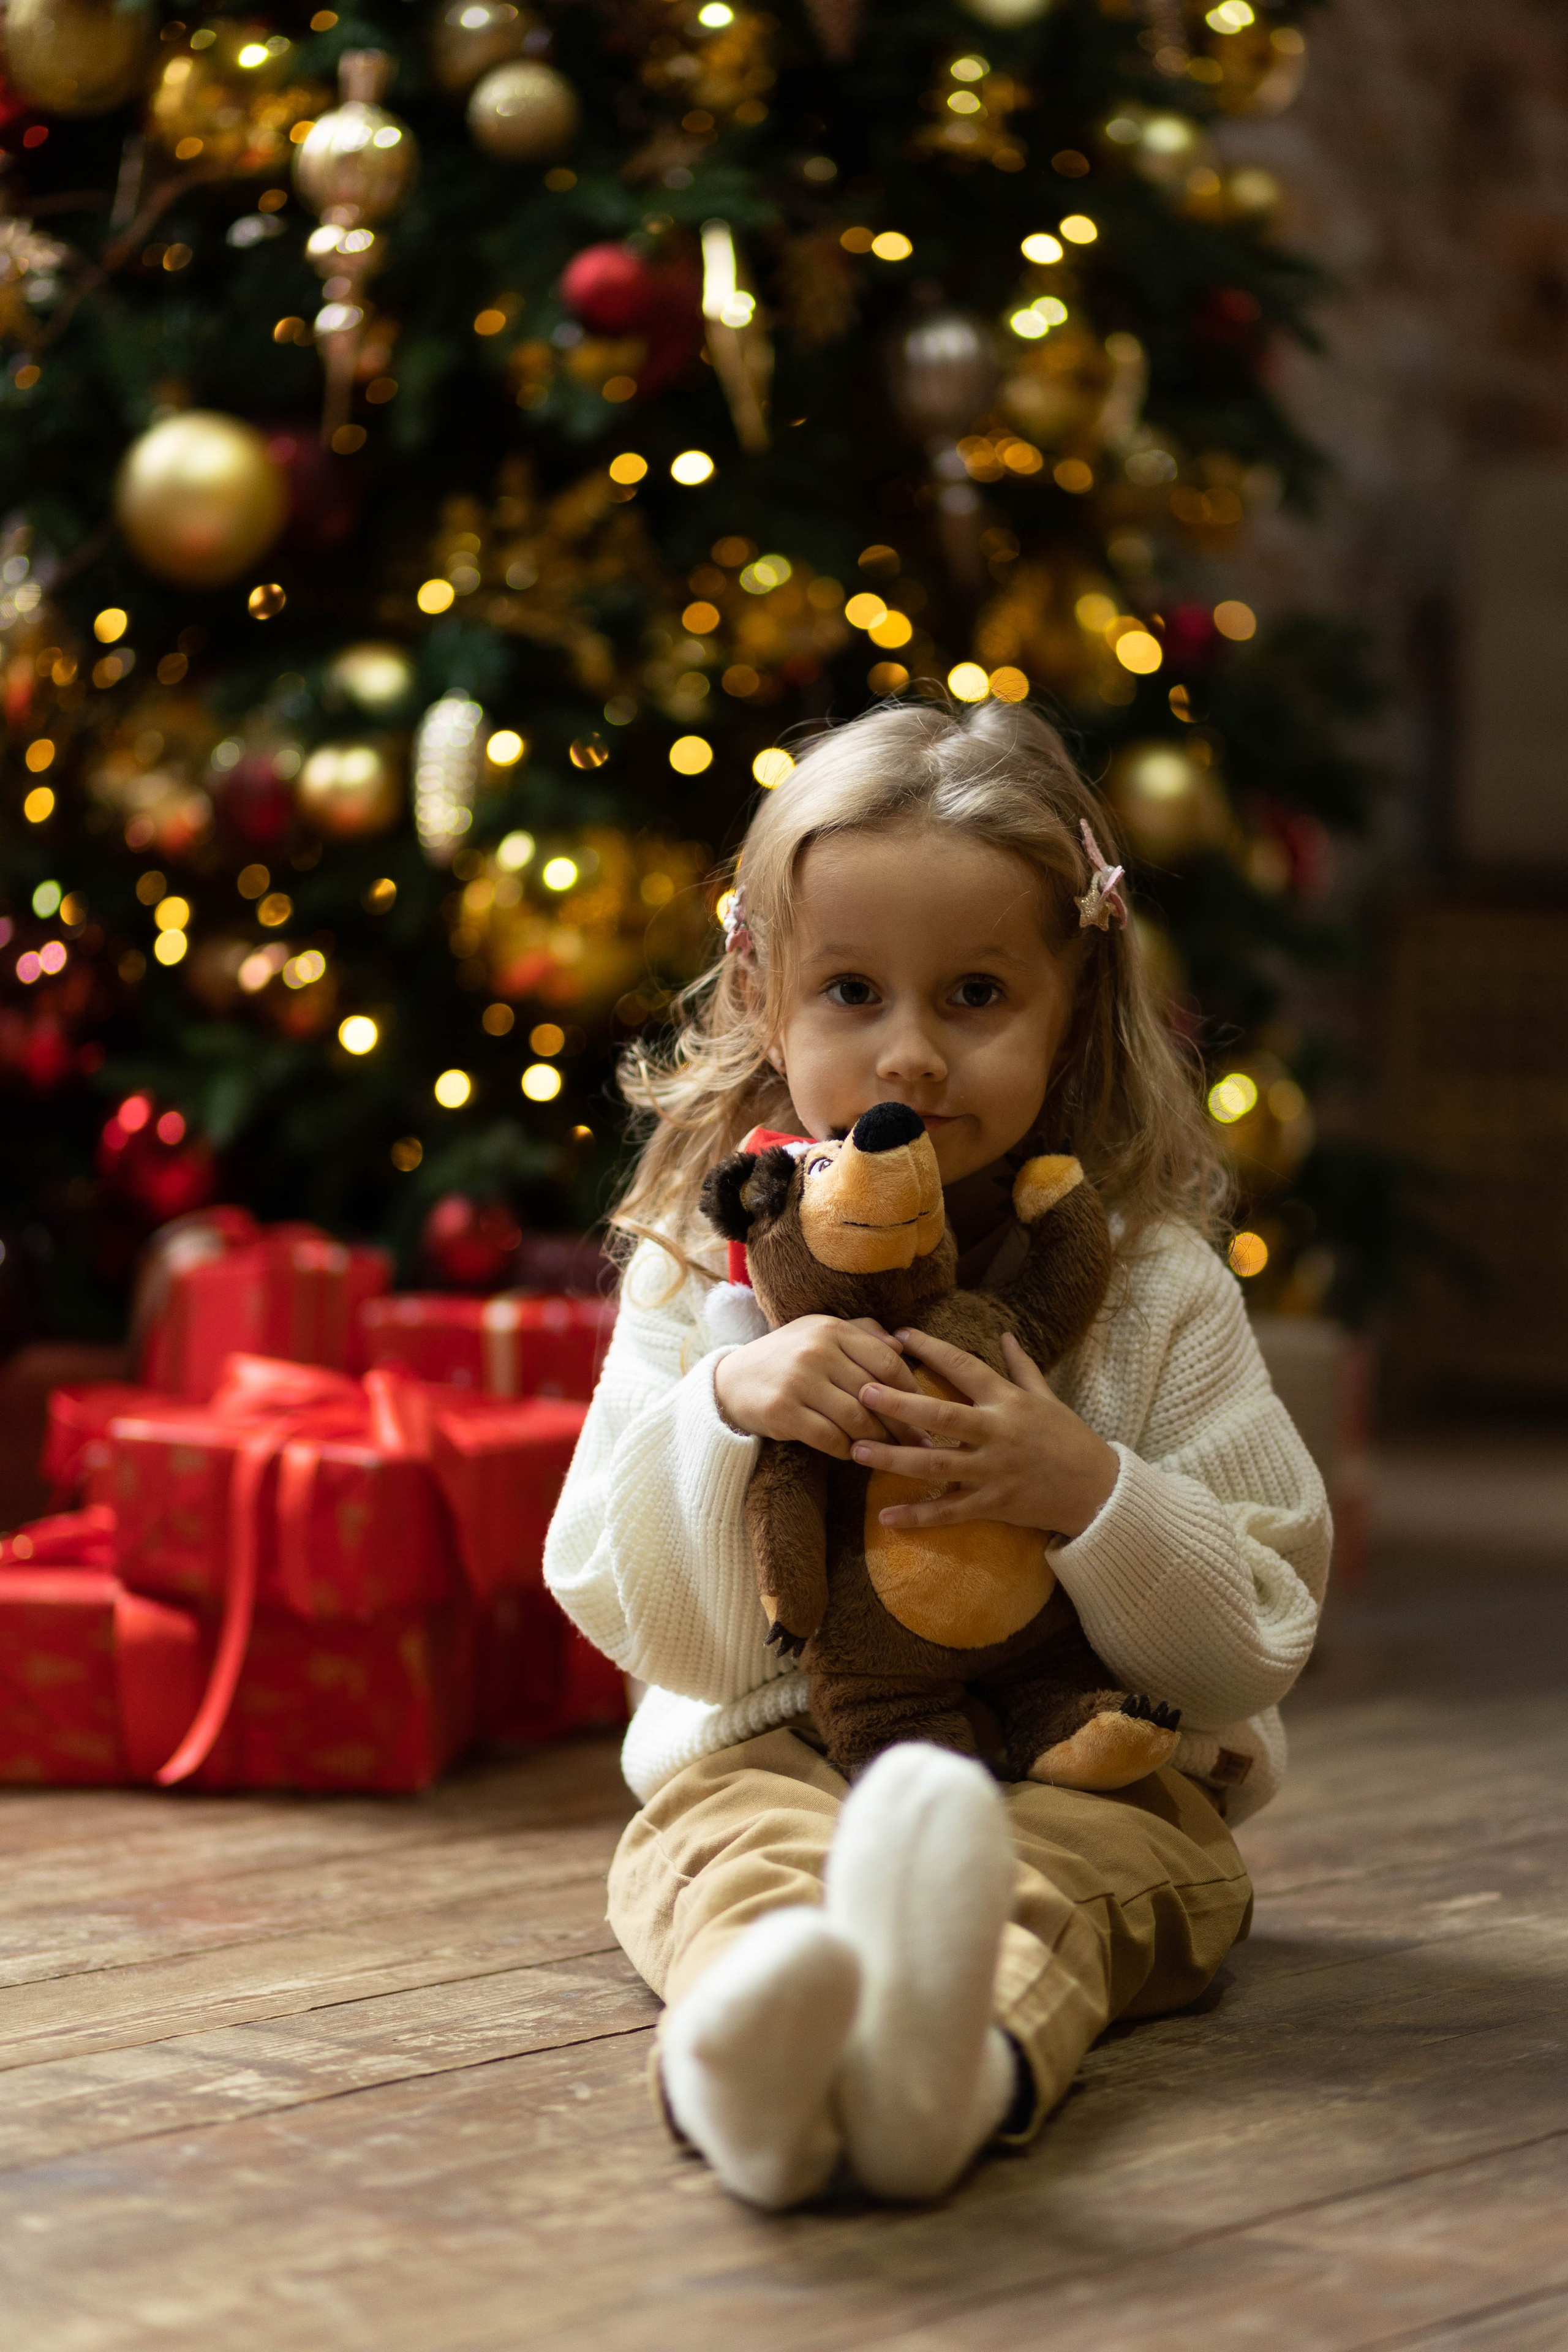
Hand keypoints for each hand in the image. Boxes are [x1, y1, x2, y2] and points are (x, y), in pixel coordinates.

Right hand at [713, 1316, 919, 1458]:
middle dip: (901, 1423)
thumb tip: (903, 1346)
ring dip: (877, 1440)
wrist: (729, 1380)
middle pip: (876, 1394)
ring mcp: (798, 1380)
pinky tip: (853, 1454)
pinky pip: (829, 1438)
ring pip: (856, 1419)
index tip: (927, 1411)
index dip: (911, 1390)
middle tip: (920, 1443)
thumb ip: (861, 1333)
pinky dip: (847, 1450)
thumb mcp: (819, 1334)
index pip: (887, 1361)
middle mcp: (816, 1350)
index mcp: (831, 1329)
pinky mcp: (782, 1411)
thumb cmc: (786, 1357)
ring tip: (891, 1453)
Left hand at [851, 1328, 1118, 1540]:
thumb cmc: (1070, 1439)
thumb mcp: (1047, 1398)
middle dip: (900, 1405)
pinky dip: (919, 1516)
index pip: (964, 1366)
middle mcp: (998, 1432)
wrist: (1099, 1490)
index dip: (932, 1348)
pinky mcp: (995, 1504)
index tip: (899, 1334)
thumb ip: (1022, 1366)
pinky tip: (886, 1517)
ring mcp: (994, 1470)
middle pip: (941, 1416)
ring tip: (856, 1451)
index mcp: (1008, 1401)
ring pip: (937, 1465)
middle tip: (862, 1393)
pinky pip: (951, 1511)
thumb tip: (1004, 1333)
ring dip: (895, 1459)